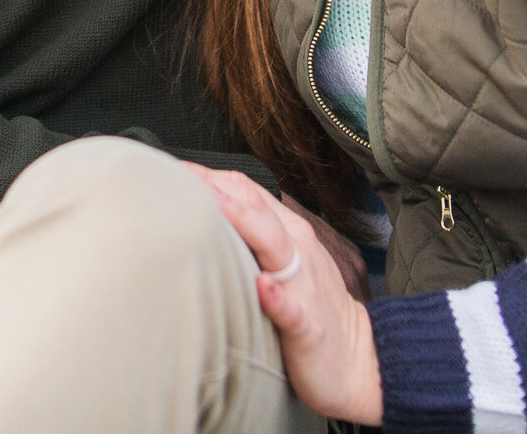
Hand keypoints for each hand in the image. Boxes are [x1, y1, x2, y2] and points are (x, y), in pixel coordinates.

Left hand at [182, 163, 383, 423]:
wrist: (357, 361)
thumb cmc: (306, 308)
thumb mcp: (279, 263)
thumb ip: (248, 236)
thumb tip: (200, 212)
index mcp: (287, 234)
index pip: (246, 191)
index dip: (209, 176)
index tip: (170, 165)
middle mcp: (297, 252)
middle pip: (257, 207)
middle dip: (218, 187)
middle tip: (178, 172)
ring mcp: (304, 287)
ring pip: (276, 247)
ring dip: (246, 223)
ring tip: (215, 206)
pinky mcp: (310, 327)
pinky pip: (295, 310)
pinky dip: (279, 298)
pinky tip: (262, 288)